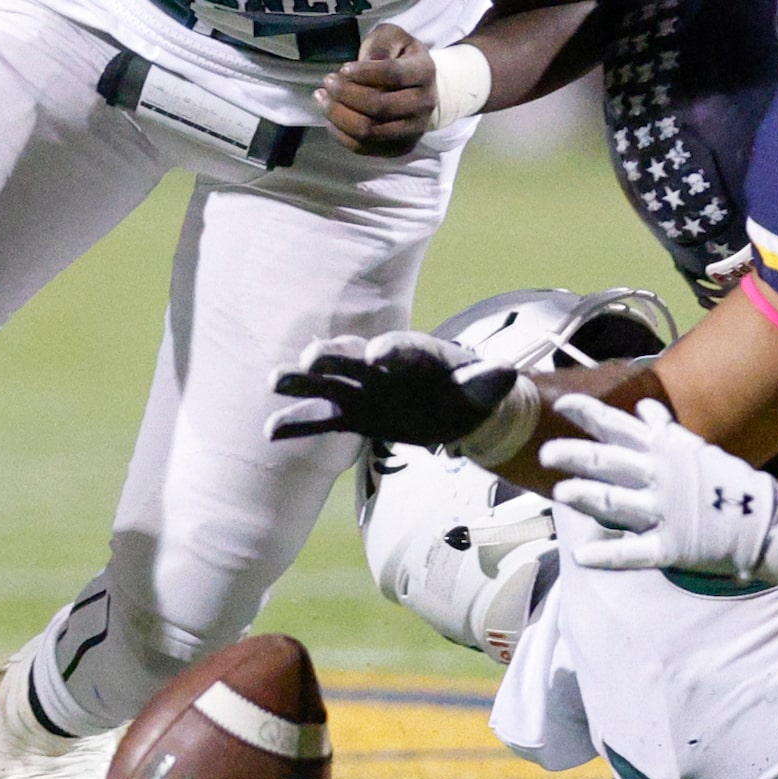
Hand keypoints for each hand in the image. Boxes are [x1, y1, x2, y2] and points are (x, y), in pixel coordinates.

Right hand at [269, 331, 533, 455]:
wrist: (458, 408)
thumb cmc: (473, 389)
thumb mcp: (486, 386)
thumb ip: (489, 380)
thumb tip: (507, 372)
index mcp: (417, 353)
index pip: (401, 347)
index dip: (390, 349)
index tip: (376, 355)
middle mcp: (382, 366)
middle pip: (353, 355)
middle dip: (333, 354)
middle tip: (311, 357)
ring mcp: (363, 389)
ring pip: (328, 381)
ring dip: (302, 379)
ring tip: (275, 380)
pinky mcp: (353, 415)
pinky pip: (322, 418)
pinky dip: (298, 422)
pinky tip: (271, 431)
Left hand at [317, 23, 433, 156]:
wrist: (420, 90)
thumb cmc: (400, 58)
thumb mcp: (393, 38)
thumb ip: (380, 44)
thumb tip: (364, 63)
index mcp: (425, 72)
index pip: (393, 76)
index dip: (365, 73)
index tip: (343, 68)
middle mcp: (424, 105)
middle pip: (380, 107)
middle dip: (346, 94)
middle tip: (328, 82)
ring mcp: (412, 130)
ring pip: (369, 131)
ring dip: (339, 115)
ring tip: (322, 98)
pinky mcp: (399, 148)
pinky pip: (363, 147)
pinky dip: (340, 133)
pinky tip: (330, 117)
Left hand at [539, 395, 777, 589]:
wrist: (768, 522)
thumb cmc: (731, 484)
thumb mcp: (698, 449)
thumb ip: (665, 432)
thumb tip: (646, 406)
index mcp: (666, 452)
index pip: (619, 426)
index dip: (587, 414)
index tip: (560, 403)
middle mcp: (660, 478)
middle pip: (607, 462)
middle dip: (573, 455)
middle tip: (545, 453)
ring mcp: (663, 513)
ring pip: (614, 502)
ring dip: (585, 496)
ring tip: (561, 492)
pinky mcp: (671, 548)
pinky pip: (633, 554)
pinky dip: (607, 556)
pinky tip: (583, 557)